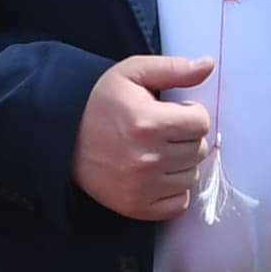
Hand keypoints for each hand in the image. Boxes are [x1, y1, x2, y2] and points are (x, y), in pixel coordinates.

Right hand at [72, 54, 214, 222]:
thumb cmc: (100, 102)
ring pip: (191, 176)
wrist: (62, 137)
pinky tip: (156, 174)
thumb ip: (174, 68)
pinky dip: (173, 190)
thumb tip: (208, 65)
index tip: (172, 113)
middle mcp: (146, 158)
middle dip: (185, 137)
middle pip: (198, 150)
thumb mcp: (133, 73)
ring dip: (180, 163)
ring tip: (157, 151)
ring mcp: (141, 187)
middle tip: (162, 131)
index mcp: (148, 122)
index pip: (201, 122)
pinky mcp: (136, 207)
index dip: (190, 113)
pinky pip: (179, 203)